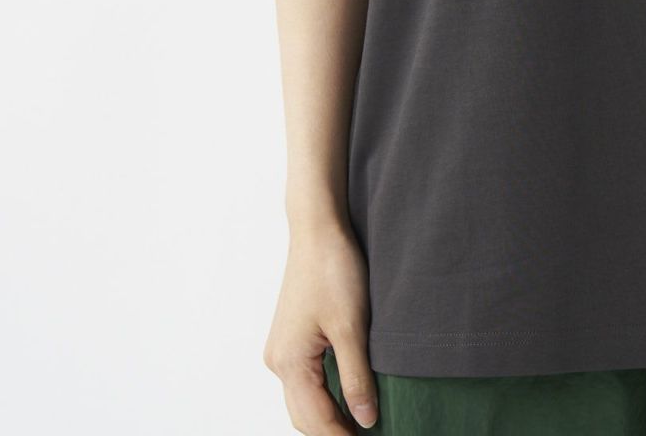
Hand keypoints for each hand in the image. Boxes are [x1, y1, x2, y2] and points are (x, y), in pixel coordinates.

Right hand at [263, 221, 378, 432]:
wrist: (317, 229)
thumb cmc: (334, 270)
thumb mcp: (352, 326)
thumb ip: (356, 377)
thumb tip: (364, 420)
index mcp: (289, 363)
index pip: (316, 420)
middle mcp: (278, 361)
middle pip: (304, 416)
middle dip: (332, 431)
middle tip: (367, 434)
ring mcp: (281, 349)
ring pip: (303, 399)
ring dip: (327, 415)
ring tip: (360, 422)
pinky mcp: (290, 337)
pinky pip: (304, 379)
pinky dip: (323, 394)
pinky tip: (345, 394)